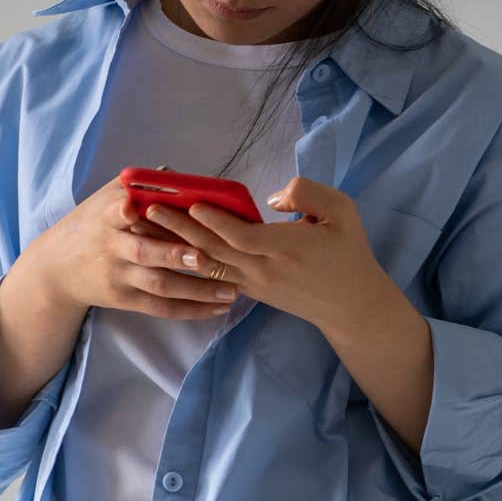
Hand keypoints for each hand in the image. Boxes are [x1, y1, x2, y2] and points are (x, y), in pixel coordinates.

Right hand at [15, 172, 237, 319]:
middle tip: (204, 258)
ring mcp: (120, 276)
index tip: (131, 207)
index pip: (114, 212)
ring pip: (160, 285)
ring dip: (197, 289)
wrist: (57, 268)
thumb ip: (141, 186)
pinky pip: (162, 308)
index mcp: (108, 216)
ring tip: (230, 290)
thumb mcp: (106, 197)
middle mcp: (113, 247)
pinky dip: (191, 310)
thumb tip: (179, 175)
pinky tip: (217, 308)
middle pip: (144, 253)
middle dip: (173, 255)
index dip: (123, 211)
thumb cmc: (93, 224)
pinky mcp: (126, 300)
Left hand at [139, 176, 399, 335]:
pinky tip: (175, 246)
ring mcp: (254, 284)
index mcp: (285, 248)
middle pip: (214, 250)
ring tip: (151, 228)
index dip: (215, 220)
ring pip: (209, 265)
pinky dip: (193, 261)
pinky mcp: (251, 291)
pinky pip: (216, 276)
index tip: (192, 202)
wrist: (351, 306)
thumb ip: (307, 194)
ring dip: (179, 246)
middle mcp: (263, 269)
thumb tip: (271, 197)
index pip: (241, 235)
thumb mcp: (342, 211)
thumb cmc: (348, 252)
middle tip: (150, 209)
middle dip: (180, 229)